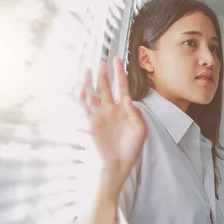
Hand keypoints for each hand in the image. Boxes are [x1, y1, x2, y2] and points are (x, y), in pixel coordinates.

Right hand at [81, 57, 146, 191]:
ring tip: (88, 70)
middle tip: (102, 60)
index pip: (123, 87)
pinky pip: (87, 108)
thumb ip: (135, 114)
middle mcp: (112, 109)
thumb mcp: (140, 131)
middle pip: (107, 87)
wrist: (119, 164)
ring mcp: (101, 115)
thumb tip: (128, 99)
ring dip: (92, 82)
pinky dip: (84, 98)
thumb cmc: (132, 149)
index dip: (120, 73)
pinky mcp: (92, 123)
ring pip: (95, 94)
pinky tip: (83, 89)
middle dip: (105, 74)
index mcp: (125, 109)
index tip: (117, 59)